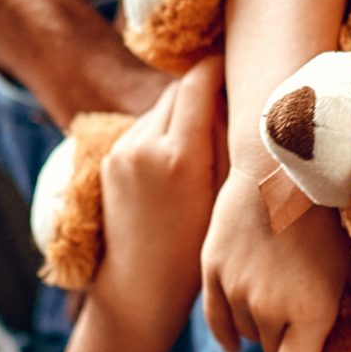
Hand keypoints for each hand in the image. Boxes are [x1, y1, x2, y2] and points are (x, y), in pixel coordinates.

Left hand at [94, 59, 226, 332]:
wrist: (139, 287)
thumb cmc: (195, 252)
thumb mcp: (223, 198)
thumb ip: (227, 143)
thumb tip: (234, 98)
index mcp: (179, 154)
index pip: (198, 82)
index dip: (220, 67)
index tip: (240, 65)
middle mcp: (145, 145)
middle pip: (178, 90)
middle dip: (204, 89)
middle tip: (233, 97)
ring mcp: (123, 151)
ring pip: (162, 108)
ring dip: (184, 112)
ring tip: (209, 136)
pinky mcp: (110, 159)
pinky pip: (145, 128)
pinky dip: (165, 131)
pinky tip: (182, 158)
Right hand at [200, 171, 350, 351]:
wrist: (280, 164)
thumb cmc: (329, 212)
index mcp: (308, 314)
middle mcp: (267, 310)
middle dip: (288, 346)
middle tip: (303, 324)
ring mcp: (235, 291)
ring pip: (246, 333)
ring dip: (262, 328)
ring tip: (280, 301)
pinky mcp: (211, 271)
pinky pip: (215, 320)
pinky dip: (228, 329)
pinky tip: (236, 336)